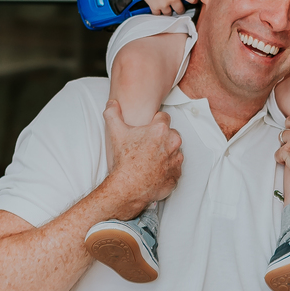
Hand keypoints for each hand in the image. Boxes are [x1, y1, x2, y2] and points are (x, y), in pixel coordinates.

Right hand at [102, 96, 182, 216]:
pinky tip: (155, 171)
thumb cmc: (125, 161)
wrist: (129, 187)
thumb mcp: (116, 132)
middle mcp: (173, 143)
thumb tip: (112, 103)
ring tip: (150, 159)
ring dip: (166, 153)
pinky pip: (174, 168)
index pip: (164, 117)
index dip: (154, 122)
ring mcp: (176, 160)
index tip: (148, 130)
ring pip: (174, 151)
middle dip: (162, 138)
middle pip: (171, 134)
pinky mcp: (177, 174)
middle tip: (147, 146)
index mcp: (161, 129)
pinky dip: (167, 169)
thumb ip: (113, 113)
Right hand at [135, 0, 196, 16]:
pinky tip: (157, 7)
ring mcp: (163, 3)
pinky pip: (158, 14)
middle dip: (179, 8)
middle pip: (181, 10)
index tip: (193, 0)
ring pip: (169, 13)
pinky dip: (158, 12)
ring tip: (166, 5)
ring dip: (168, 10)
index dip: (194, 0)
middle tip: (177, 6)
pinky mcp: (154, 6)